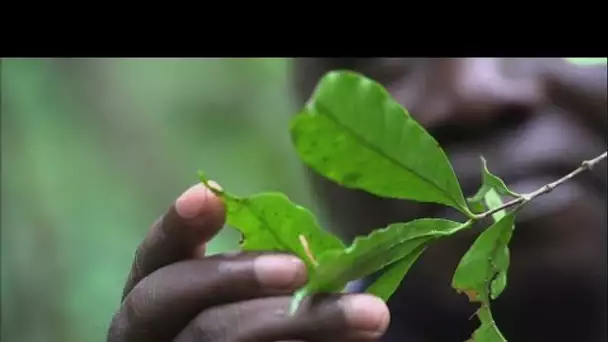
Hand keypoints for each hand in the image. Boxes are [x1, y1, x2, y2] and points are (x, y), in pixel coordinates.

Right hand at [108, 183, 389, 341]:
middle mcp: (147, 329)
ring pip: (212, 338)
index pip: (154, 254)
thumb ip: (276, 275)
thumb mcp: (258, 295)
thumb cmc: (258, 323)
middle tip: (299, 269)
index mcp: (160, 293)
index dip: (177, 225)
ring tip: (367, 315)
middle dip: (235, 275)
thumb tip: (335, 263)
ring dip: (290, 319)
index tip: (209, 195)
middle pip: (168, 297)